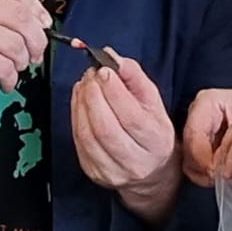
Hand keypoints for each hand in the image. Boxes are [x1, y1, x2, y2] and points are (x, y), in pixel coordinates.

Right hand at [0, 0, 50, 105]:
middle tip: (34, 55)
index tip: (42, 25)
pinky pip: (3, 65)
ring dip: (21, 62)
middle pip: (20, 16)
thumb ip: (2, 12)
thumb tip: (42, 21)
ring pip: (14, 43)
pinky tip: (4, 81)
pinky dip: (10, 78)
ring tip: (14, 69)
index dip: (35, 6)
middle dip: (36, 40)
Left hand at [71, 51, 180, 223]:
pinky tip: (80, 100)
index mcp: (157, 142)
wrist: (151, 170)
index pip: (131, 117)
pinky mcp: (94, 172)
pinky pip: (78, 141)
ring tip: (85, 85)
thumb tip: (113, 58)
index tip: (104, 69)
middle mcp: (136, 162)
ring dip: (81, 103)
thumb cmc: (152, 130)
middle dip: (93, 95)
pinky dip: (75, 115)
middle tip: (91, 74)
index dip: (114, 91)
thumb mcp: (153, 102)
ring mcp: (112, 171)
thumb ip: (135, 77)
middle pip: (105, 128)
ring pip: (87, 135)